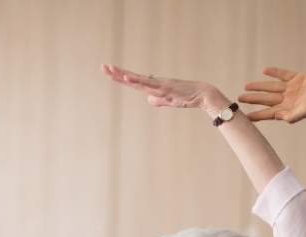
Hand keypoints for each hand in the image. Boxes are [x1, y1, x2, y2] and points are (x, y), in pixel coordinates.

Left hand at [100, 64, 227, 116]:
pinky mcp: (165, 87)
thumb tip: (149, 100)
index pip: (133, 81)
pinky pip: (149, 84)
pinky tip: (128, 78)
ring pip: (138, 79)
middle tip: (103, 66)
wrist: (202, 95)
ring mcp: (159, 84)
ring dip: (124, 75)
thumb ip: (158, 100)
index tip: (107, 70)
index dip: (120, 77)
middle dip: (117, 73)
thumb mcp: (169, 100)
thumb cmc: (186, 96)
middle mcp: (154, 83)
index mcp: (153, 87)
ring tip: (110, 69)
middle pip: (132, 78)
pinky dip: (138, 80)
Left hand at [239, 67, 305, 122]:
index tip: (244, 117)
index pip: (268, 113)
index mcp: (289, 109)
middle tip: (238, 99)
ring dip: (259, 87)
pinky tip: (264, 70)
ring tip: (246, 86)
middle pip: (266, 100)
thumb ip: (292, 116)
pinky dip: (274, 73)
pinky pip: (283, 75)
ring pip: (271, 88)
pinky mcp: (298, 79)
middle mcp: (288, 100)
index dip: (256, 115)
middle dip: (253, 100)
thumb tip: (277, 117)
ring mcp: (292, 89)